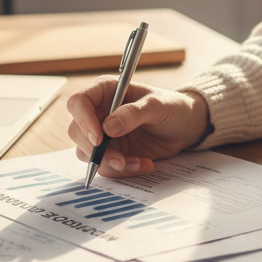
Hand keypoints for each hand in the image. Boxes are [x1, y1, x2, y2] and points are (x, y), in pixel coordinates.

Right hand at [66, 77, 210, 177]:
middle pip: (77, 132)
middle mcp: (98, 112)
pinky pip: (105, 166)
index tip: (99, 138)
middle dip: (96, 150)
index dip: (83, 120)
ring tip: (138, 162)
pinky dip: (123, 170)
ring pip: (87, 153)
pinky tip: (144, 163)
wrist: (185, 127)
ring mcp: (103, 134)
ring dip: (109, 163)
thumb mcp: (157, 105)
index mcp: (105, 91)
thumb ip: (133, 113)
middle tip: (119, 159)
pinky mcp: (111, 152)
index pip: (79, 102)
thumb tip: (108, 127)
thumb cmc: (171, 107)